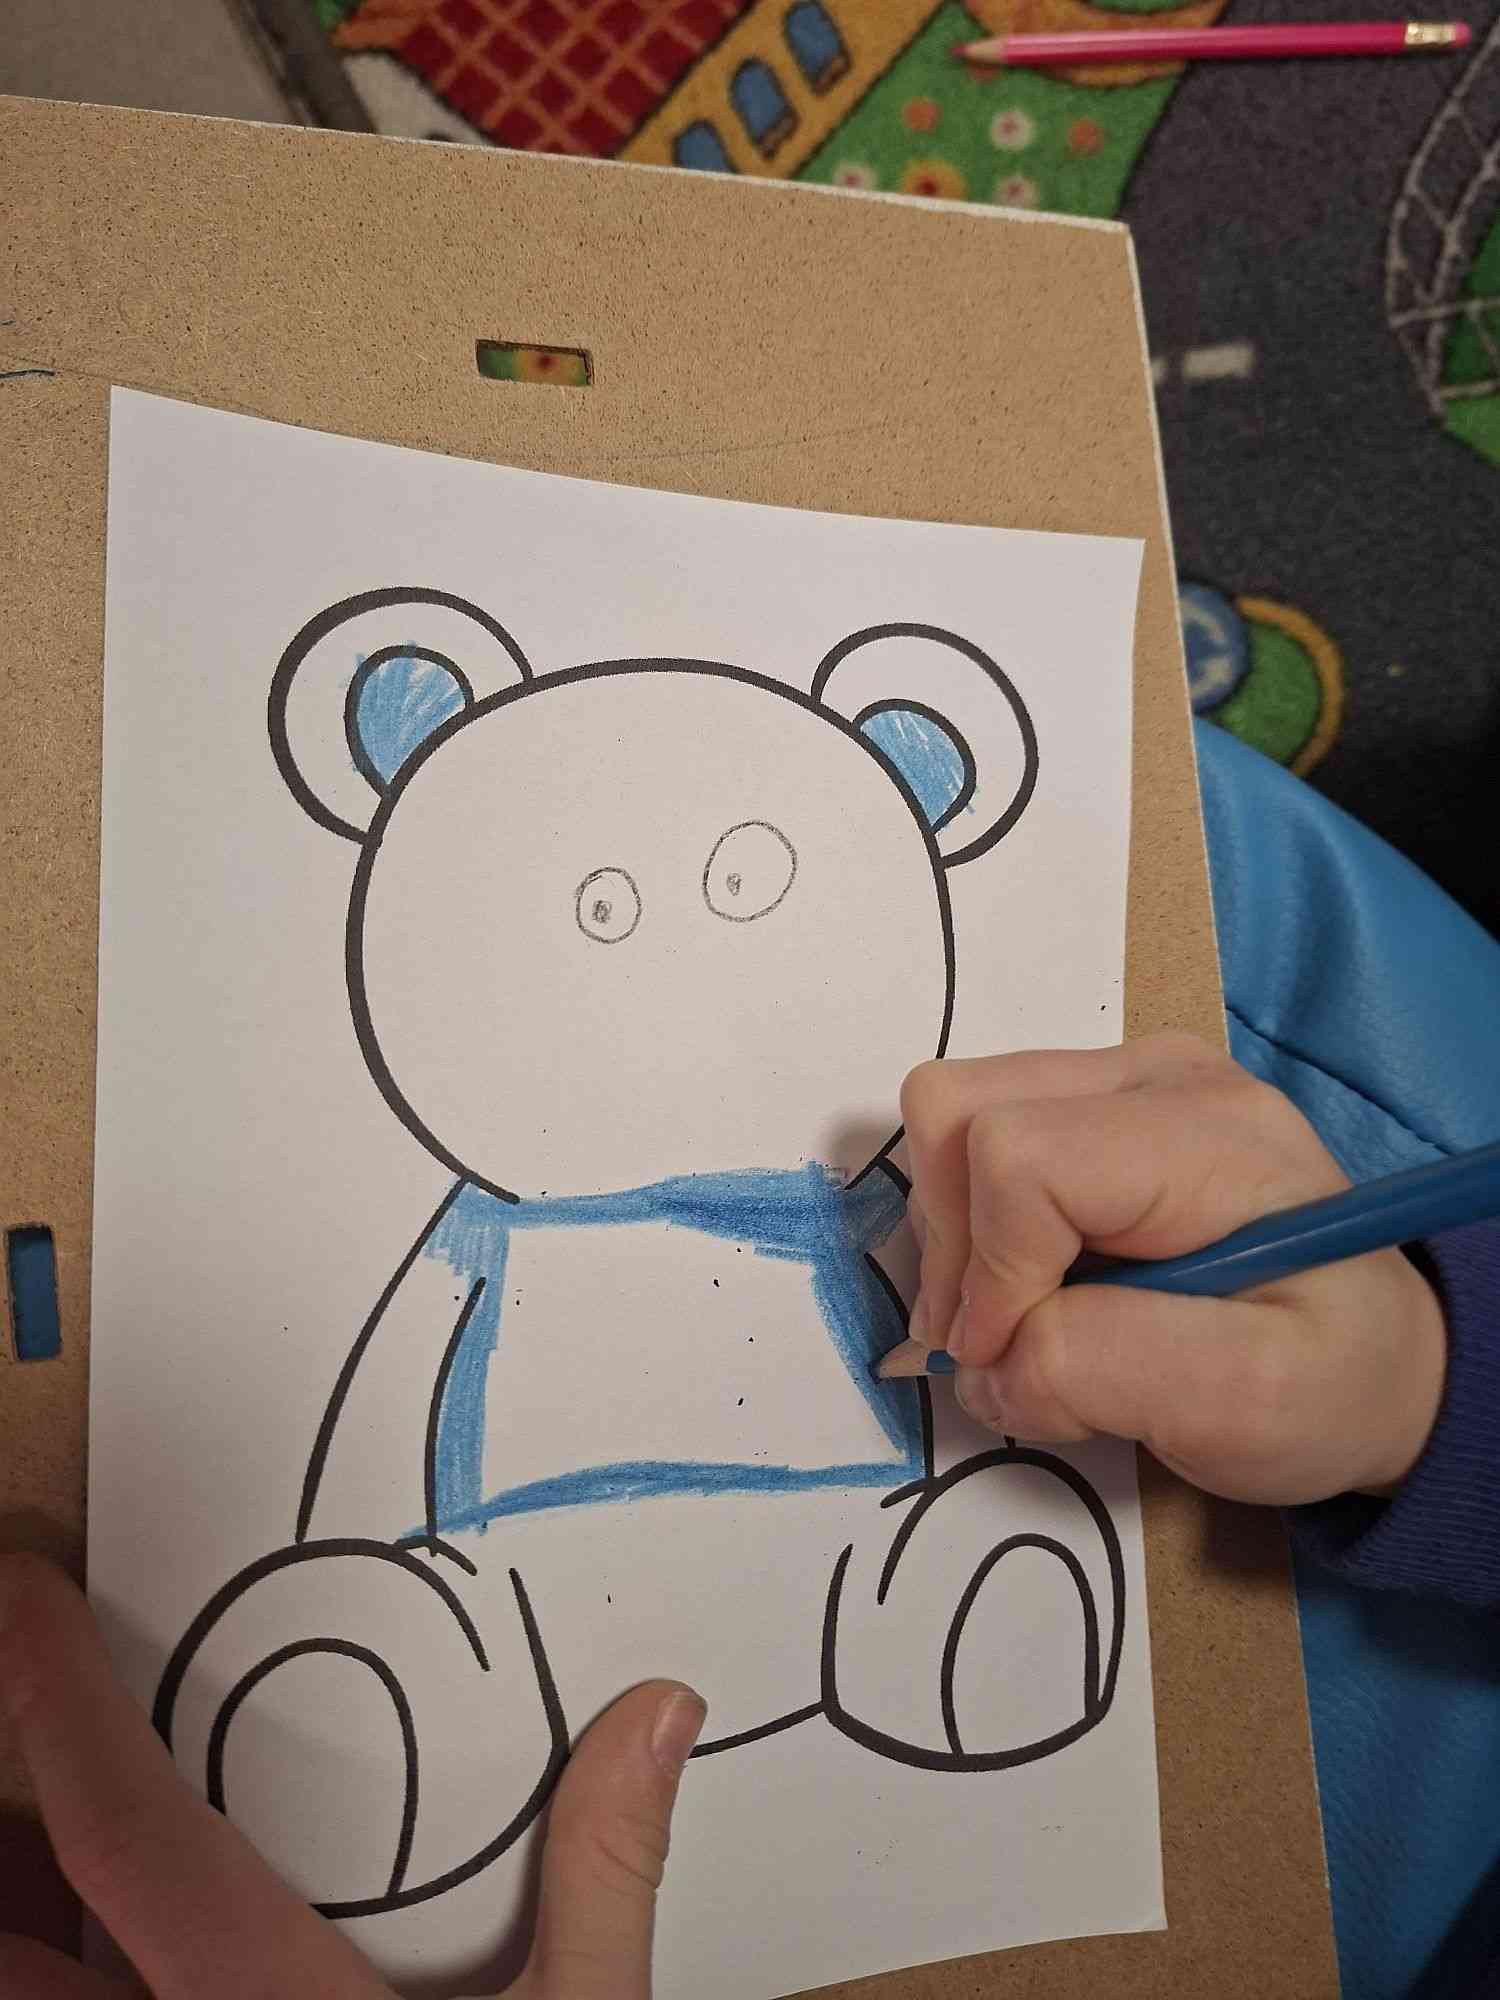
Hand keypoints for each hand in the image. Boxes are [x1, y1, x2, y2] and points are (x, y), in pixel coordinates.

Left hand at [0, 1554, 702, 1998]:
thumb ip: (604, 1871)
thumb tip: (657, 1710)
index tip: (22, 1591)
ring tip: (43, 1861)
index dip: (53, 1696)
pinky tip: (129, 1966)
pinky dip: (73, 1985)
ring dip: (23, 1929)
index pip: (121, 1824)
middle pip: (3, 1946)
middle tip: (17, 1763)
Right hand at [900, 1034, 1446, 1503]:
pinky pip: (975, 1139)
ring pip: (951, 1118)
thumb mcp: (1244, 1403)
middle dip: (953, 1244)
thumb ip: (1097, 1369)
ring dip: (959, 1237)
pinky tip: (1037, 1287)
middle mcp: (1155, 1078)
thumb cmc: (1331, 1384)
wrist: (1379, 1359)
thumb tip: (983, 1361)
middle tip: (994, 1345)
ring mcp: (1121, 1082)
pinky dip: (975, 1225)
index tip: (1008, 1362)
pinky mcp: (1095, 1108)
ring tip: (1024, 1322)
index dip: (988, 1270)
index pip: (1019, 1154)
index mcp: (1206, 1133)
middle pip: (959, 1110)